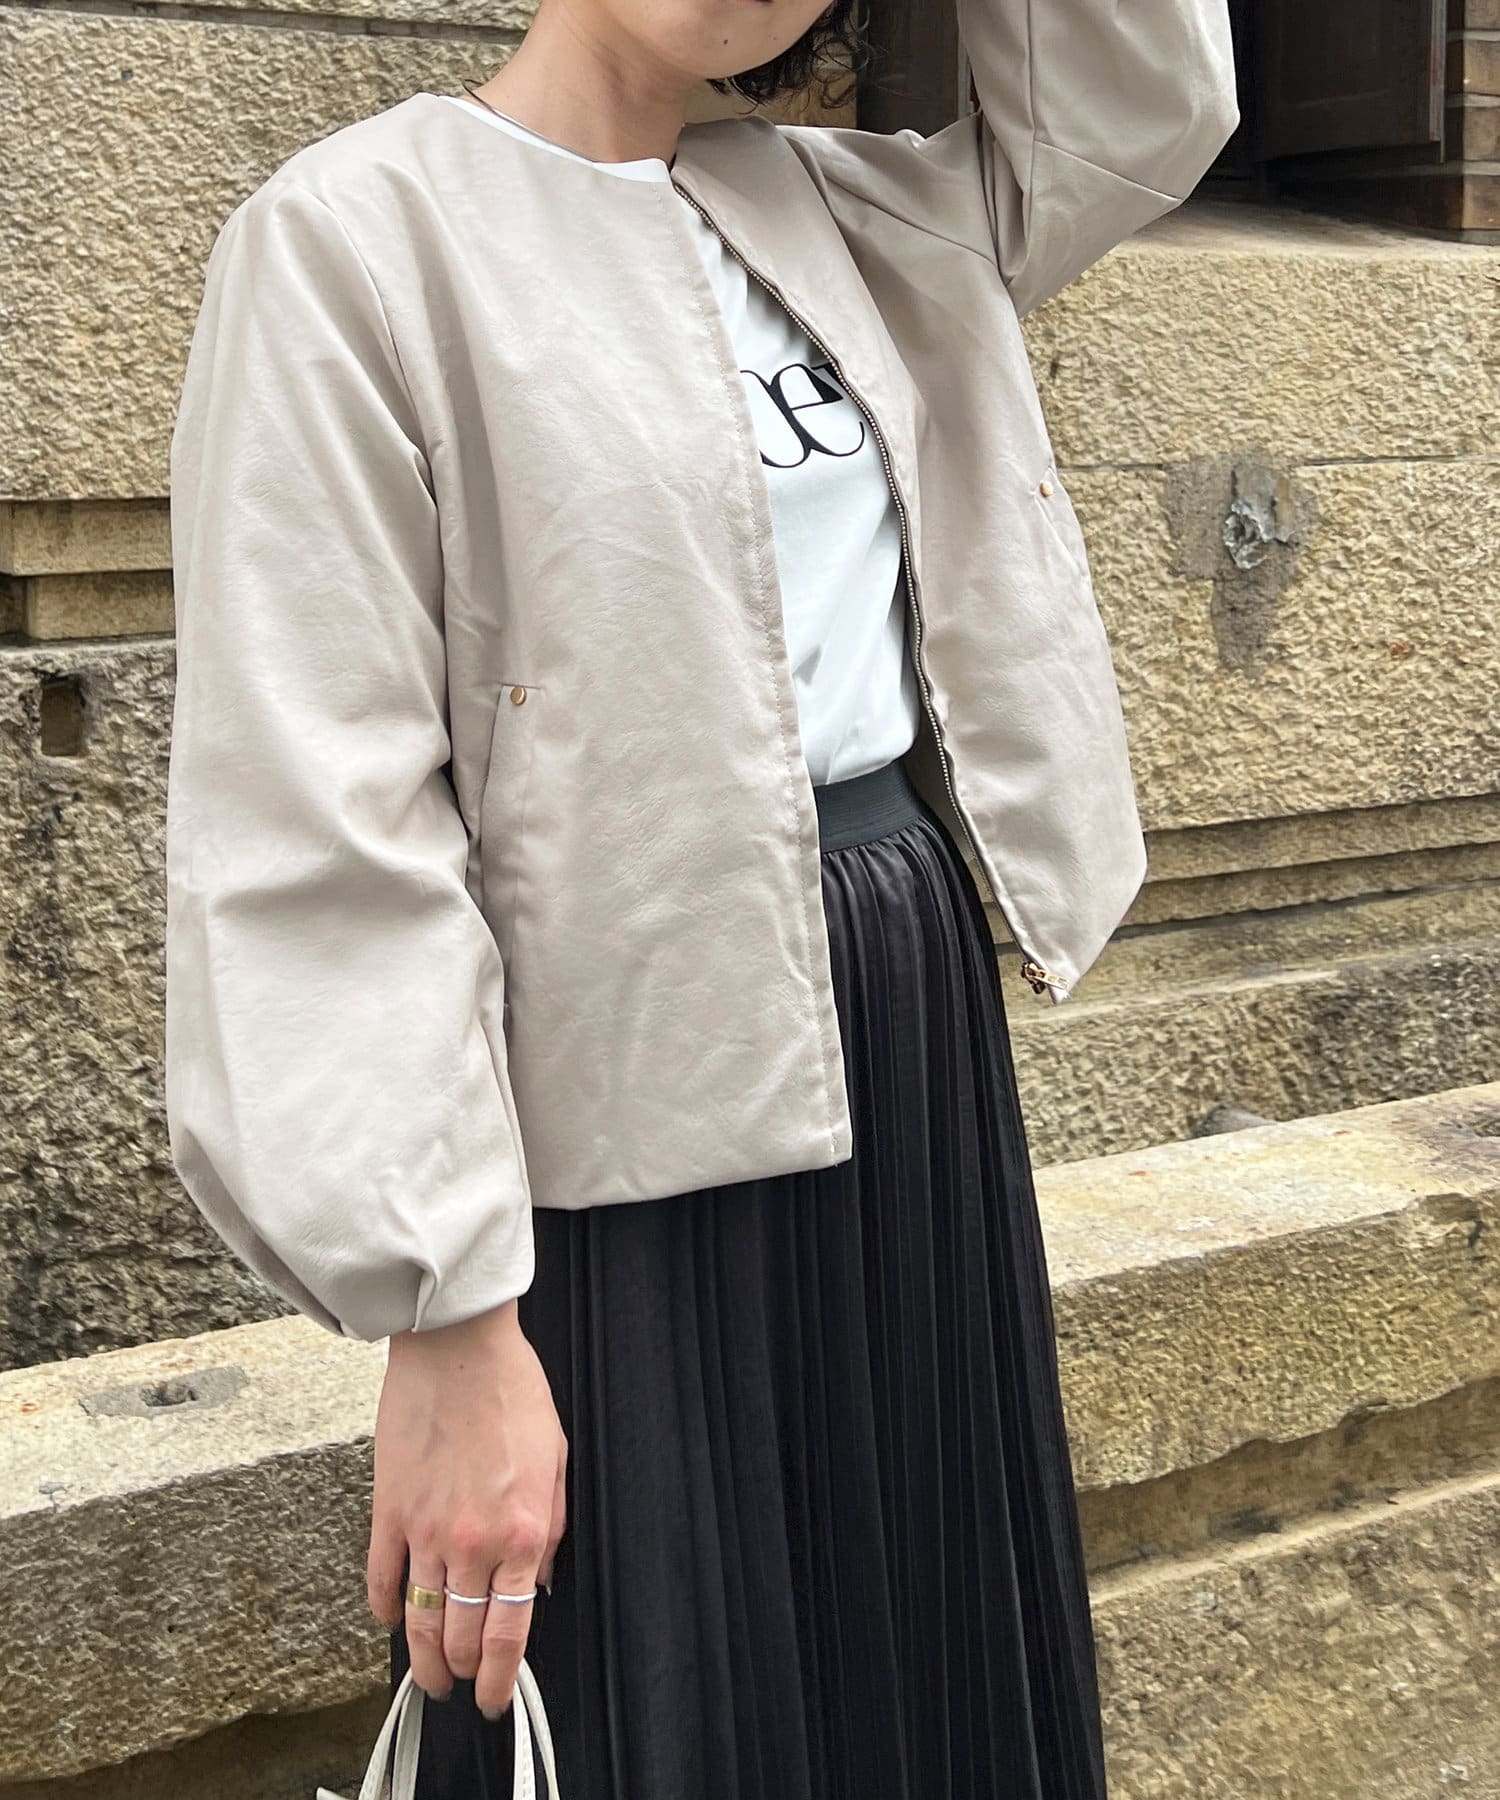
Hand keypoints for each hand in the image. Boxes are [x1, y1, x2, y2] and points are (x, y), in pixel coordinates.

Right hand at [367, 1299, 567, 1718]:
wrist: (458, 1346)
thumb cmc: (512, 1391)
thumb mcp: (556, 1459)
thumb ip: (551, 1526)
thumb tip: (539, 1579)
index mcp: (524, 1530)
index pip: (509, 1630)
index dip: (501, 1677)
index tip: (497, 1697)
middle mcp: (475, 1541)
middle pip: (460, 1635)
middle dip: (463, 1672)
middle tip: (464, 1685)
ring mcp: (426, 1530)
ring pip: (419, 1620)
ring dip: (424, 1660)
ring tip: (430, 1677)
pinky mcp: (388, 1511)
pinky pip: (382, 1579)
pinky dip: (386, 1610)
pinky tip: (392, 1620)